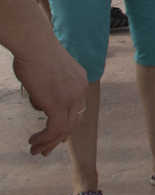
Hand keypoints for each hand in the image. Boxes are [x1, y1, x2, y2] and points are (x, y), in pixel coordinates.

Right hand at [13, 40, 86, 155]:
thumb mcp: (49, 73)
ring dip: (48, 142)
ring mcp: (71, 98)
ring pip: (64, 129)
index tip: (57, 137)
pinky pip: (54, 129)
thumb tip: (43, 104)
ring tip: (35, 150)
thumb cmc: (35, 52)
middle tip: (45, 150)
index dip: (68, 125)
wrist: (35, 43)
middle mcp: (81, 90)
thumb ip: (49, 89)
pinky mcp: (58, 103)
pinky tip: (34, 142)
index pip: (78, 109)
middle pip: (74, 121)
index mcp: (81, 81)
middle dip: (59, 138)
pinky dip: (45, 138)